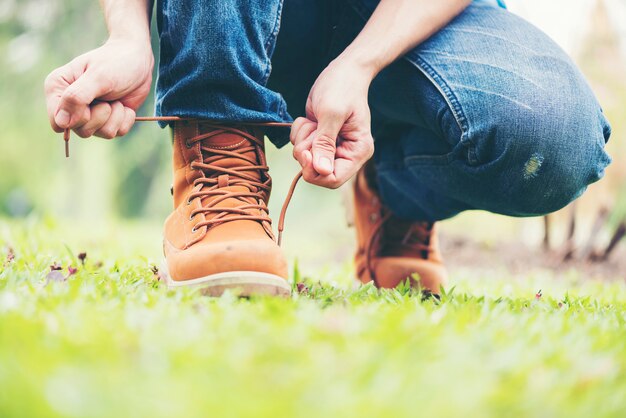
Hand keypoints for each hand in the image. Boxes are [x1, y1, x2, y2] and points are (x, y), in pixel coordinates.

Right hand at [44, 38, 153, 138]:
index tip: (90, 103)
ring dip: (116, 116)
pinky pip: (117, 132)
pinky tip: (124, 104)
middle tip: (107, 98)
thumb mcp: (97, 77)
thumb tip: (61, 123)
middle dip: (101, 116)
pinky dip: (125, 119)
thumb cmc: (115, 62)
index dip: (76, 119)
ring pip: (101, 133)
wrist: (137, 60)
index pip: (57, 122)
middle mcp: (71, 105)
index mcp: (58, 89)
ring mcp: (90, 114)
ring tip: (116, 99)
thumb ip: (76, 98)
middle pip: (81, 131)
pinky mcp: (108, 120)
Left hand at [290, 59, 374, 188]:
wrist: (344, 71)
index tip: (306, 152)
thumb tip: (321, 171)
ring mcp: (332, 148)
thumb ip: (325, 144)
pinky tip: (310, 119)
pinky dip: (300, 133)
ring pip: (305, 160)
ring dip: (302, 139)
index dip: (315, 171)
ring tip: (313, 121)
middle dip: (307, 152)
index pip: (333, 179)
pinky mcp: (319, 140)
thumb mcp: (331, 114)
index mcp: (357, 152)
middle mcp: (346, 154)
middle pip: (317, 173)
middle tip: (311, 129)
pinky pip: (300, 147)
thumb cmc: (342, 87)